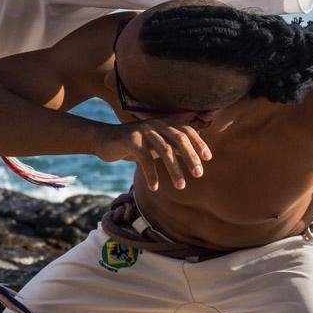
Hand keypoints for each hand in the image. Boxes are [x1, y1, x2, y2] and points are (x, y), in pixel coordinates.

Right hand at [95, 115, 211, 191]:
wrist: (105, 140)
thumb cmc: (134, 145)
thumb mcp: (154, 144)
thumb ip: (171, 147)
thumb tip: (192, 157)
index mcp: (164, 124)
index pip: (186, 131)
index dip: (198, 143)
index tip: (208, 158)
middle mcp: (156, 124)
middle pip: (179, 139)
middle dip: (191, 157)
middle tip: (199, 174)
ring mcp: (143, 131)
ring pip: (164, 150)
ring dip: (175, 170)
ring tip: (181, 186)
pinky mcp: (130, 140)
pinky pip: (145, 159)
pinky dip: (151, 174)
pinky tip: (154, 188)